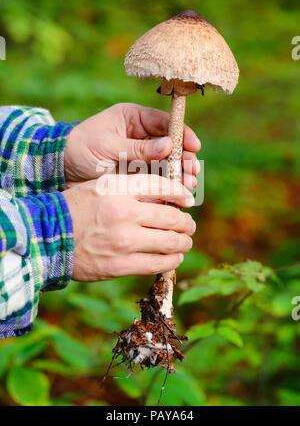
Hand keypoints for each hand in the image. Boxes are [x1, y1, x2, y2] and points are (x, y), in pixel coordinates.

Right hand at [63, 174, 195, 280]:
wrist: (48, 237)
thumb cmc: (77, 207)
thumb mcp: (101, 186)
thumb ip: (132, 188)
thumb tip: (166, 198)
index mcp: (119, 189)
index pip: (163, 188)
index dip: (181, 194)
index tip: (188, 199)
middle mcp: (125, 213)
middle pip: (172, 218)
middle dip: (186, 223)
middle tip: (189, 225)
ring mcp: (123, 242)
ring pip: (170, 243)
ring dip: (183, 242)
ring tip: (184, 241)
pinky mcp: (120, 265)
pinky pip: (157, 264)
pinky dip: (171, 260)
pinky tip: (174, 257)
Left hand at [64, 103, 199, 188]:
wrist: (61, 169)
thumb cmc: (81, 148)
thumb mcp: (109, 145)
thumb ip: (138, 148)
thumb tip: (168, 146)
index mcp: (134, 118)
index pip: (164, 123)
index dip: (182, 134)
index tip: (194, 147)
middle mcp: (141, 136)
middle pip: (171, 146)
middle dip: (183, 159)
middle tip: (192, 172)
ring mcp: (140, 156)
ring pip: (166, 164)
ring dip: (179, 175)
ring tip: (188, 186)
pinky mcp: (137, 175)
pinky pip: (156, 179)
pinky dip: (167, 187)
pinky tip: (176, 195)